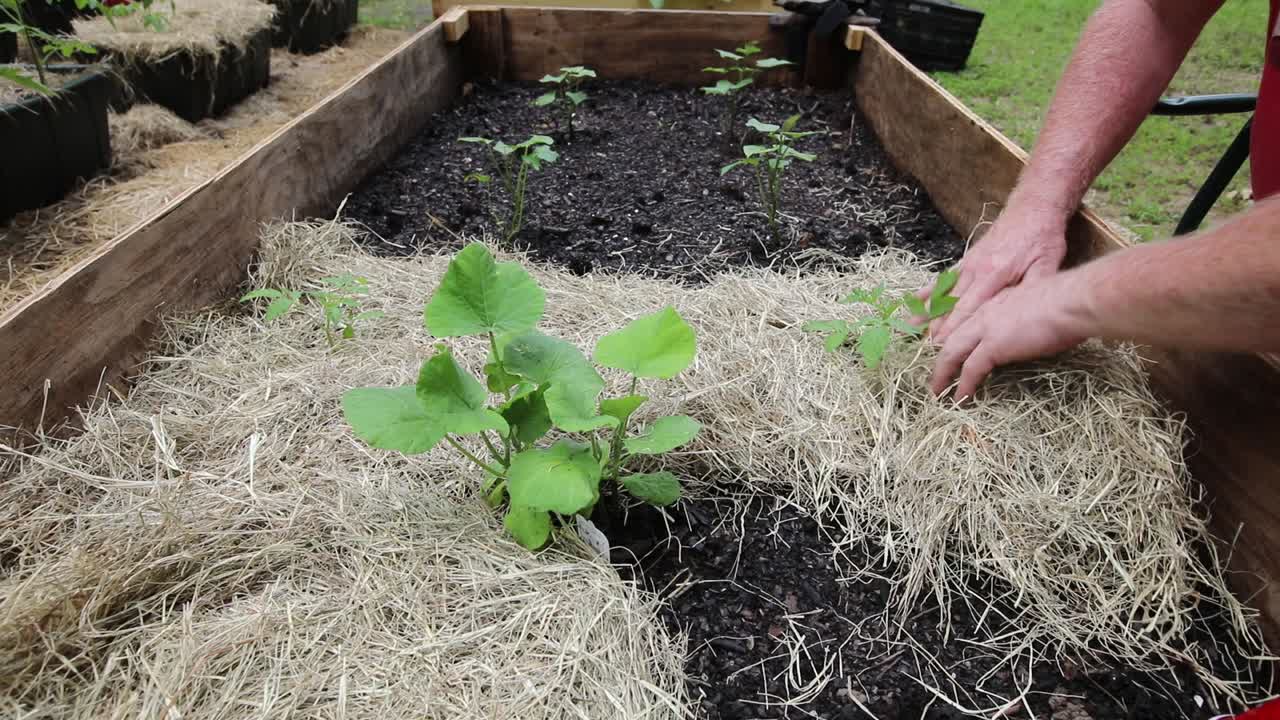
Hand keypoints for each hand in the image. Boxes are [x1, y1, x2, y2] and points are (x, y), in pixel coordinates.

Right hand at [917, 208, 1068, 341]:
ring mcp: (968, 264)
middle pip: (951, 304)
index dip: (954, 329)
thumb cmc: (1042, 237)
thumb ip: (1032, 289)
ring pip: (943, 292)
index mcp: (995, 274)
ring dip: (927, 312)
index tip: (942, 347)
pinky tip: (914, 301)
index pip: (969, 308)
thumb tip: (1023, 314)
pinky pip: (944, 278)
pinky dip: (929, 291)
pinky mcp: (967, 259)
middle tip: (924, 348)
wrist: (1032, 207)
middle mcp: (976, 270)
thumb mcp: (1047, 264)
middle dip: (937, 327)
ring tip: (909, 329)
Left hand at [929, 269, 1092, 399]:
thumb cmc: (1069, 303)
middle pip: (950, 337)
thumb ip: (1025, 320)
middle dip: (938, 358)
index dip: (952, 337)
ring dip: (942, 374)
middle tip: (934, 375)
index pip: (964, 321)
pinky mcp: (993, 345)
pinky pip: (970, 370)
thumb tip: (1028, 335)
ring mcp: (986, 328)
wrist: (1075, 300)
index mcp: (995, 302)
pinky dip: (963, 387)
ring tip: (938, 392)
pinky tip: (960, 399)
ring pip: (951, 353)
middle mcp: (984, 312)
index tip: (945, 350)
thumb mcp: (1039, 307)